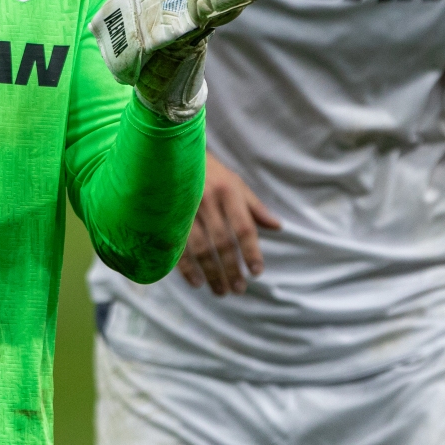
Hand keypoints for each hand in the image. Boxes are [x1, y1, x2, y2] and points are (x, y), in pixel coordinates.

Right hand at [177, 154, 280, 294]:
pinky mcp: (167, 217)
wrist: (172, 152)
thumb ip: (255, 207)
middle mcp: (207, 200)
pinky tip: (196, 282)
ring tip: (221, 291)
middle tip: (239, 289)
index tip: (257, 272)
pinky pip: (177, 247)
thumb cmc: (210, 171)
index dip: (251, 251)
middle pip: (222, 242)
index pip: (243, 227)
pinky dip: (187, 268)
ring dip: (211, 273)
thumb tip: (277, 227)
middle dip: (232, 269)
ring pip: (200, 248)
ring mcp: (185, 209)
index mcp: (228, 192)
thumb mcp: (235, 183)